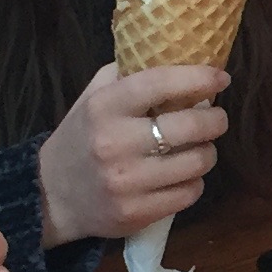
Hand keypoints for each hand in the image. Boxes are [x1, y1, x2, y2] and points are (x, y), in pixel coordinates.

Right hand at [39, 62, 227, 247]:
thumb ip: (128, 75)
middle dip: (215, 120)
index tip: (220, 78)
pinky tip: (182, 175)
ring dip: (207, 153)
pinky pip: (190, 193)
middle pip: (190, 126)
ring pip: (197, 162)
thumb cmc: (81, 138)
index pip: (160, 83)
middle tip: (216, 119)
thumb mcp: (93, 97)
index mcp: (104, 106)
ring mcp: (127, 182)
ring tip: (198, 148)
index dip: (198, 78)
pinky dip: (194, 182)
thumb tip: (178, 58)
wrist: (51, 196)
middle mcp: (115, 143)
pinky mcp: (137, 213)